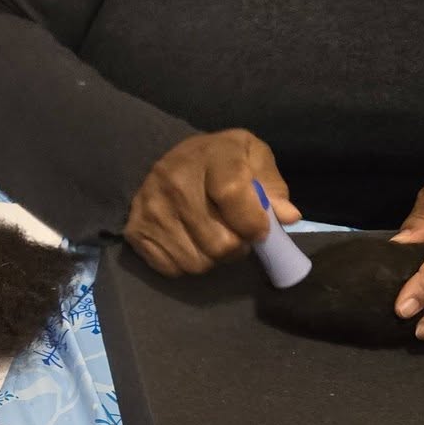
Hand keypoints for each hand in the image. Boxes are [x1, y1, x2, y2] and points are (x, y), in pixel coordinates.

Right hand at [125, 129, 298, 276]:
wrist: (167, 160)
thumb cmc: (220, 161)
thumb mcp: (253, 158)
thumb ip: (271, 187)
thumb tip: (287, 217)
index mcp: (212, 155)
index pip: (233, 194)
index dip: (252, 222)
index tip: (261, 232)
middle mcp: (175, 181)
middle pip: (219, 242)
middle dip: (237, 247)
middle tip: (238, 237)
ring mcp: (152, 209)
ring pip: (198, 262)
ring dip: (214, 260)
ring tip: (215, 240)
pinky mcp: (136, 232)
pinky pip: (173, 269)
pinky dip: (189, 264)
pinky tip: (192, 244)